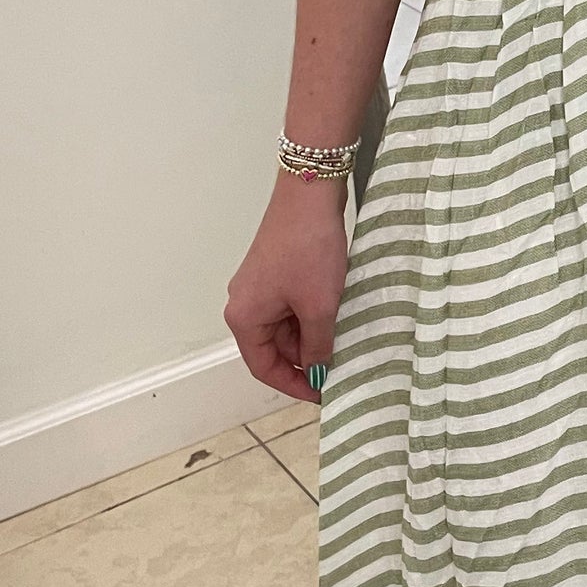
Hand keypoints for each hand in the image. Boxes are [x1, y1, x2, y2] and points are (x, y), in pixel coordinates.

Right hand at [225, 175, 347, 403]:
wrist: (309, 193)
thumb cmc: (309, 250)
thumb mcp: (319, 306)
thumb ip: (318, 345)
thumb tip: (319, 372)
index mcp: (244, 317)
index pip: (264, 367)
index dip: (294, 384)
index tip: (322, 393)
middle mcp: (244, 303)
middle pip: (273, 347)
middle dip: (305, 359)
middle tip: (339, 368)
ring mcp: (258, 285)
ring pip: (284, 326)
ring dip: (311, 336)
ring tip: (342, 341)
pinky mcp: (274, 270)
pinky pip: (290, 305)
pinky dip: (310, 315)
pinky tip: (336, 315)